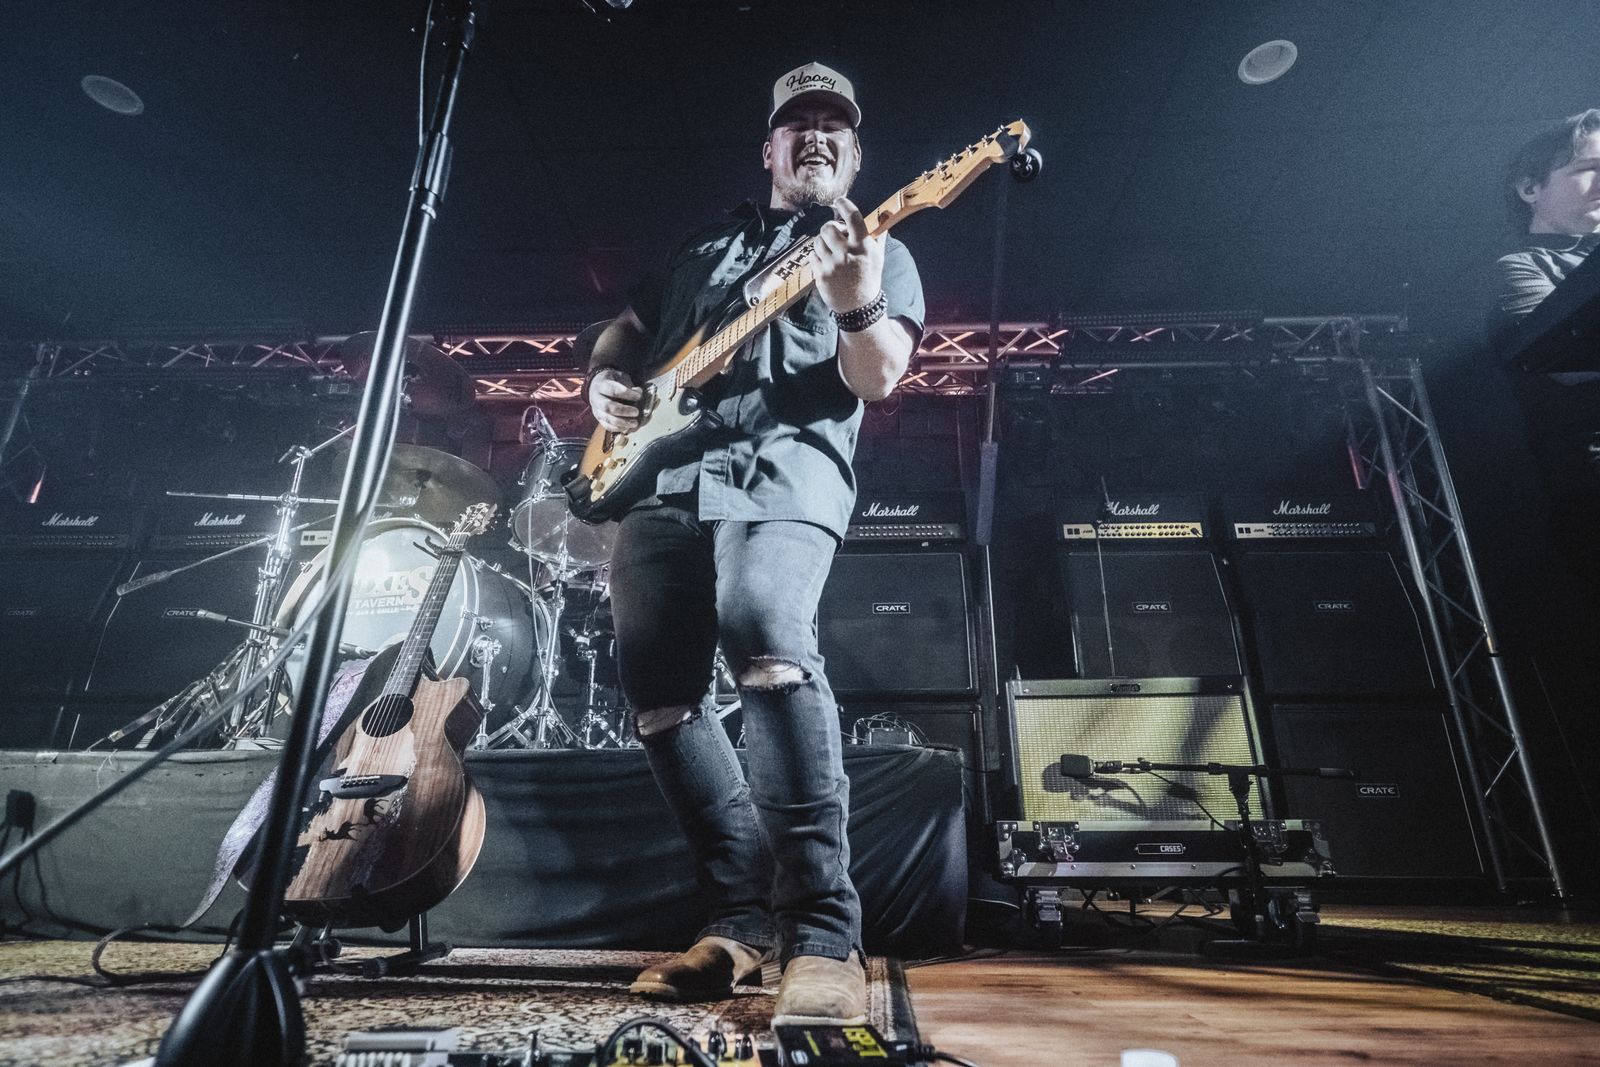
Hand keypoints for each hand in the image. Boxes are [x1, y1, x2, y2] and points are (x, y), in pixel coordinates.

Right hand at [589, 367, 642, 431]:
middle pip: (608, 406)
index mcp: (601, 385)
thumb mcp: (620, 378)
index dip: (626, 394)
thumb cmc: (613, 382)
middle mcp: (596, 398)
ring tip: (634, 423)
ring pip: (607, 418)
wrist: (599, 385)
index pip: (612, 390)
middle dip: (624, 411)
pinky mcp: (599, 418)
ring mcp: (596, 409)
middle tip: (636, 412)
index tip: (638, 396)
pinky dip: (618, 428)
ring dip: (622, 422)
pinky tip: (627, 427)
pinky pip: (607, 426)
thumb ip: (629, 385)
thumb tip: (638, 392)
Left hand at [811, 196, 884, 316]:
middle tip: (835, 234)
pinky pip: (812, 255)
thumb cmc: (869, 278)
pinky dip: (818, 256)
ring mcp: (831, 265)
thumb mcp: (878, 257)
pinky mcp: (820, 275)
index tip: (839, 201)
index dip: (844, 205)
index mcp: (863, 247)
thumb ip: (878, 235)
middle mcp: (846, 254)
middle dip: (830, 228)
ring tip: (831, 251)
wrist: (858, 307)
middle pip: (828, 227)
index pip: (853, 218)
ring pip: (818, 241)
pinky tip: (827, 263)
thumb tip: (884, 215)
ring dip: (823, 242)